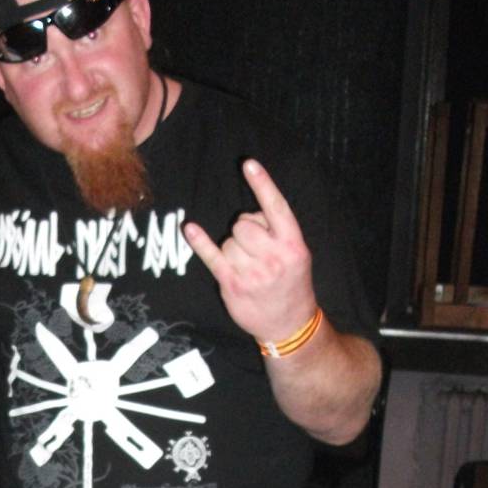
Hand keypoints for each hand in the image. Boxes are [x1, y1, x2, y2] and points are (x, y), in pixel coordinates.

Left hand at [182, 159, 317, 345]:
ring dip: (233, 249)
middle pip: (244, 224)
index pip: (276, 207)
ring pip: (229, 240)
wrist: (290, 324)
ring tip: (247, 266)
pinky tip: (190, 229)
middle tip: (253, 249)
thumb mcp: (297, 254)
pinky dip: (199, 242)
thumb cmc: (291, 283)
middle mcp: (274, 256)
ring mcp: (253, 272)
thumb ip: (278, 231)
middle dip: (244, 231)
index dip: (263, 184)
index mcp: (293, 244)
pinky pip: (212, 256)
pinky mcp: (232, 284)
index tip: (248, 164)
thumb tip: (250, 215)